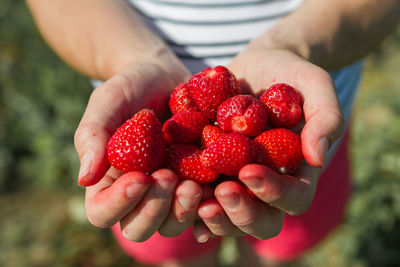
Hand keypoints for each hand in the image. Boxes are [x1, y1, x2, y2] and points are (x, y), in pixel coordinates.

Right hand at [74, 62, 203, 239]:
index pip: (103, 212)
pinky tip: (220, 188)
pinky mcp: (196, 184)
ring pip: (172, 225)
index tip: (140, 176)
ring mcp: (168, 193)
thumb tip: (84, 178)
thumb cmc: (131, 88)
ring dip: (182, 211)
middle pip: (138, 228)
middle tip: (169, 177)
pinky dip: (210, 205)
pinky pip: (203, 208)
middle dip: (154, 209)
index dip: (119, 202)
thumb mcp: (108, 102)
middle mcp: (138, 195)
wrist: (167, 77)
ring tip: (195, 184)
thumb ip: (93, 135)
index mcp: (108, 181)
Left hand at [193, 48, 344, 240]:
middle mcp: (267, 185)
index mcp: (296, 173)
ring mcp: (237, 182)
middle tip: (222, 191)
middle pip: (261, 220)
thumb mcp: (314, 85)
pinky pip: (202, 197)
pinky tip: (175, 195)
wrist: (254, 66)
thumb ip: (326, 117)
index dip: (274, 192)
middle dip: (242, 211)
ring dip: (212, 215)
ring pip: (228, 217)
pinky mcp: (212, 173)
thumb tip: (318, 157)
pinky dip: (188, 203)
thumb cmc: (289, 74)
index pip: (294, 197)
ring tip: (192, 197)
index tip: (249, 171)